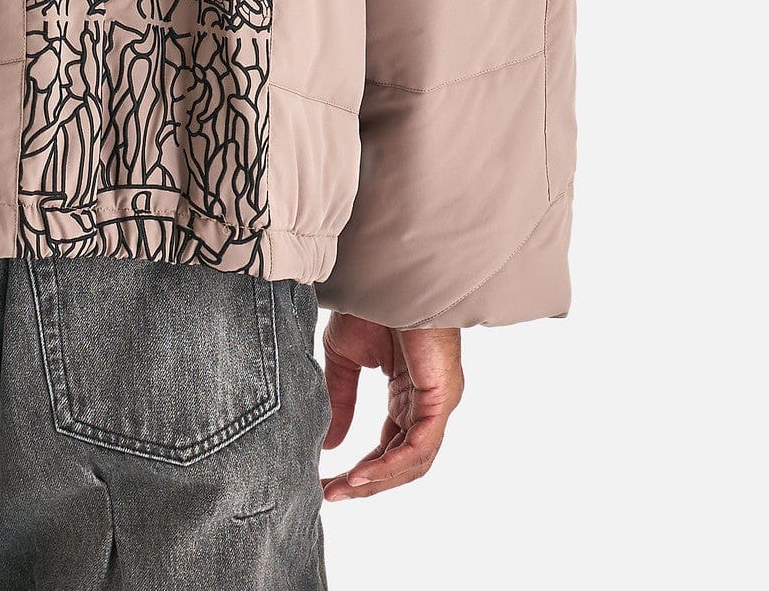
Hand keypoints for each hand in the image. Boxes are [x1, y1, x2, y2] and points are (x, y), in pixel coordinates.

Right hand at [320, 313, 462, 501]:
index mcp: (408, 395)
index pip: (389, 447)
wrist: (386, 273)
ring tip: (343, 489)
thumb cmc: (371, 304)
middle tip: (331, 494)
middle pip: (402, 462)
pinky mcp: (442, 397)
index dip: (361, 471)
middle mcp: (427, 404)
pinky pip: (420, 446)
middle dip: (366, 483)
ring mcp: (438, 402)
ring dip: (377, 481)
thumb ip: (341, 400)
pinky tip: (362, 474)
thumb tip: (329, 445)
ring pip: (413, 461)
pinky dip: (391, 465)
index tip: (327, 483)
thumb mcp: (345, 358)